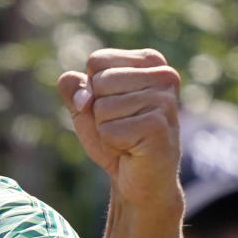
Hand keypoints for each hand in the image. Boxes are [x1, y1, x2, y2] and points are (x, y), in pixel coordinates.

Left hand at [57, 48, 181, 210]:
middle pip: (99, 81)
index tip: (113, 104)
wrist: (139, 177)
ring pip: (103, 107)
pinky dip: (112, 143)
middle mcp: (164, 75)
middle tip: (122, 124)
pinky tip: (133, 148)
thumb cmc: (115, 134)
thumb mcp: (86, 105)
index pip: (97, 60)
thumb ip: (73, 87)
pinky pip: (109, 130)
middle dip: (99, 109)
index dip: (92, 88)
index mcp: (150, 61)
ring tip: (128, 136)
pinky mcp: (158, 126)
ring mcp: (164, 100)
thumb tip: (82, 94)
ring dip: (105, 128)